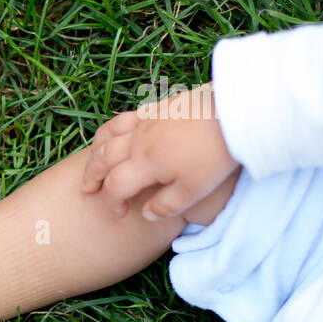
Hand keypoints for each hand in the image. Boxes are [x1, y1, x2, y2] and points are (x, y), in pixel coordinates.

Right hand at [81, 82, 238, 220]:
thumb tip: (146, 214)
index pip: (115, 186)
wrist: (235, 112)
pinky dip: (117, 128)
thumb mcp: (194, 190)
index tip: (118, 213)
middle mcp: (137, 140)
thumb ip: (166, 206)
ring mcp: (146, 120)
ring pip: (109, 133)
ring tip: (94, 158)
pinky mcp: (159, 107)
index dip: (111, 202)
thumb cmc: (216, 154)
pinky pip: (127, 117)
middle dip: (91, 175)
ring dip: (97, 149)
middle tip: (87, 188)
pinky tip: (123, 134)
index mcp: (144, 163)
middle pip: (102, 158)